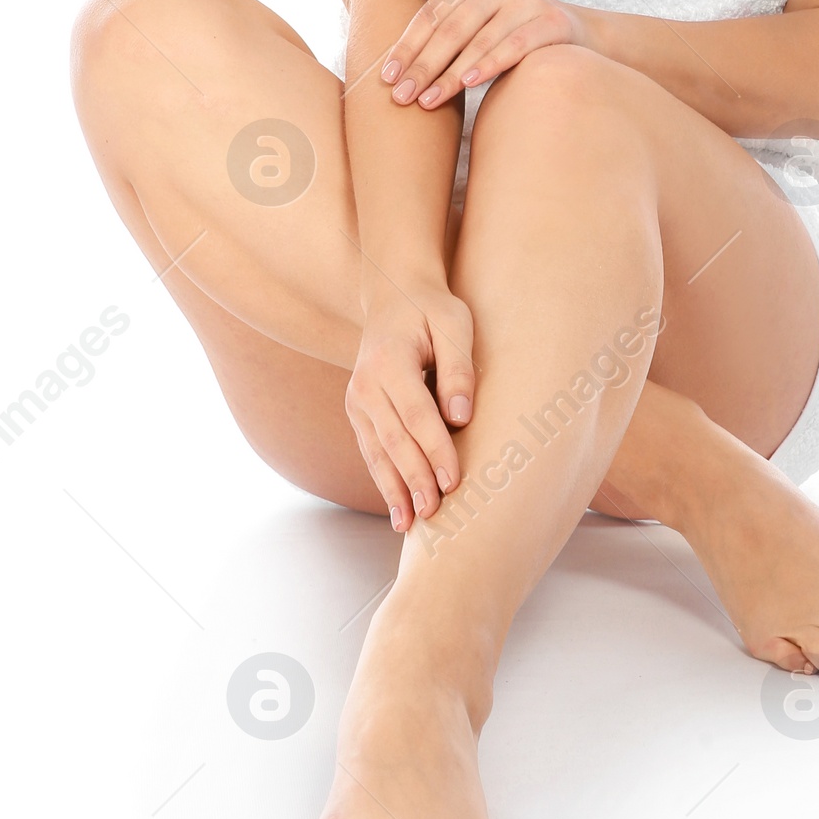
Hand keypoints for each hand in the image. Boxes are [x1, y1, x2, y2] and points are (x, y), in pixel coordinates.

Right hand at [345, 281, 476, 530]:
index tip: (455, 480)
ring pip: (377, 451)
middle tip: (435, 512)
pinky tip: (397, 507)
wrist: (393, 295)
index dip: (436, 449)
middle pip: (393, 439)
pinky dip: (384, 480)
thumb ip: (458, 368)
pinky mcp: (358, 411)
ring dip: (395, 489)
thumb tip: (461, 416)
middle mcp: (365, 383)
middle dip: (415, 479)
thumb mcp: (454, 324)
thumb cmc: (431, 310)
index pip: (416, 414)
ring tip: (410, 523)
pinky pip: (371, 450)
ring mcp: (357, 399)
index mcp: (388, 360)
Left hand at [378, 0, 587, 107]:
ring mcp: (528, 0)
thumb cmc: (505, 22)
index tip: (386, 77)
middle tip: (401, 96)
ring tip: (427, 100)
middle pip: (452, 29)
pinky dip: (490, 63)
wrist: (571, 32)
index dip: (407, 45)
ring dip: (450, 74)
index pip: (432, 14)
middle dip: (424, 66)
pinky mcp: (551, 21)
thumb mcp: (467, 2)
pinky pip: (515, 45)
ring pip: (479, 41)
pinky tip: (469, 84)